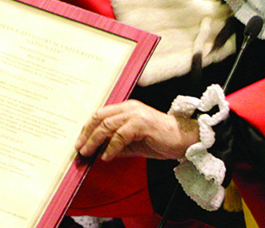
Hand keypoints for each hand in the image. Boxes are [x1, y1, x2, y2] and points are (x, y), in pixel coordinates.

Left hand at [76, 100, 198, 161]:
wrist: (185, 140)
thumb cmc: (160, 140)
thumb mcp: (133, 143)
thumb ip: (116, 145)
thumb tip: (97, 153)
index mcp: (126, 108)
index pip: (100, 114)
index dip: (87, 128)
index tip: (79, 142)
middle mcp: (130, 108)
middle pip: (100, 117)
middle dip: (87, 134)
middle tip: (80, 148)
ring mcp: (136, 114)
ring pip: (107, 125)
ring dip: (94, 140)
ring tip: (88, 153)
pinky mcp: (142, 123)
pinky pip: (121, 135)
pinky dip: (111, 147)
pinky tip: (106, 157)